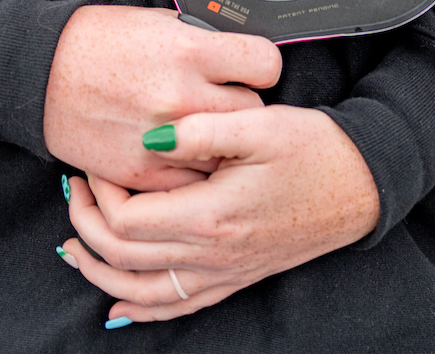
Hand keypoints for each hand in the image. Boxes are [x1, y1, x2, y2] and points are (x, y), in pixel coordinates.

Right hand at [43, 6, 281, 190]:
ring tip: (202, 128)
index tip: (252, 68)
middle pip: (253, 113)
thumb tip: (234, 54)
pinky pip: (193, 184)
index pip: (265, 64)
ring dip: (221, 144)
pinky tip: (182, 154)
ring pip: (227, 155)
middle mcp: (180, 97)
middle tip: (225, 99)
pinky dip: (193, 172)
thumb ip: (201, 41)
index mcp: (188, 51)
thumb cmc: (96, 42)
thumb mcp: (156, 21)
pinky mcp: (145, 175)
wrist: (41, 74)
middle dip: (244, 105)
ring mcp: (164, 141)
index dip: (261, 65)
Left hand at [57, 107, 378, 320]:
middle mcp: (214, 255)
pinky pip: (179, 308)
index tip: (93, 162)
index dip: (100, 193)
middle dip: (87, 226)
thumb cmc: (314, 149)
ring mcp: (226, 273)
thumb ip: (199, 130)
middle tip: (74, 190)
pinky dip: (141, 309)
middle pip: (125, 259)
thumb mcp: (259, 124)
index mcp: (213, 217)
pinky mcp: (236, 277)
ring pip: (143, 293)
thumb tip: (147, 140)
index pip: (128, 221)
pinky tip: (119, 303)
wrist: (361, 184)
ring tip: (73, 245)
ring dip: (100, 271)